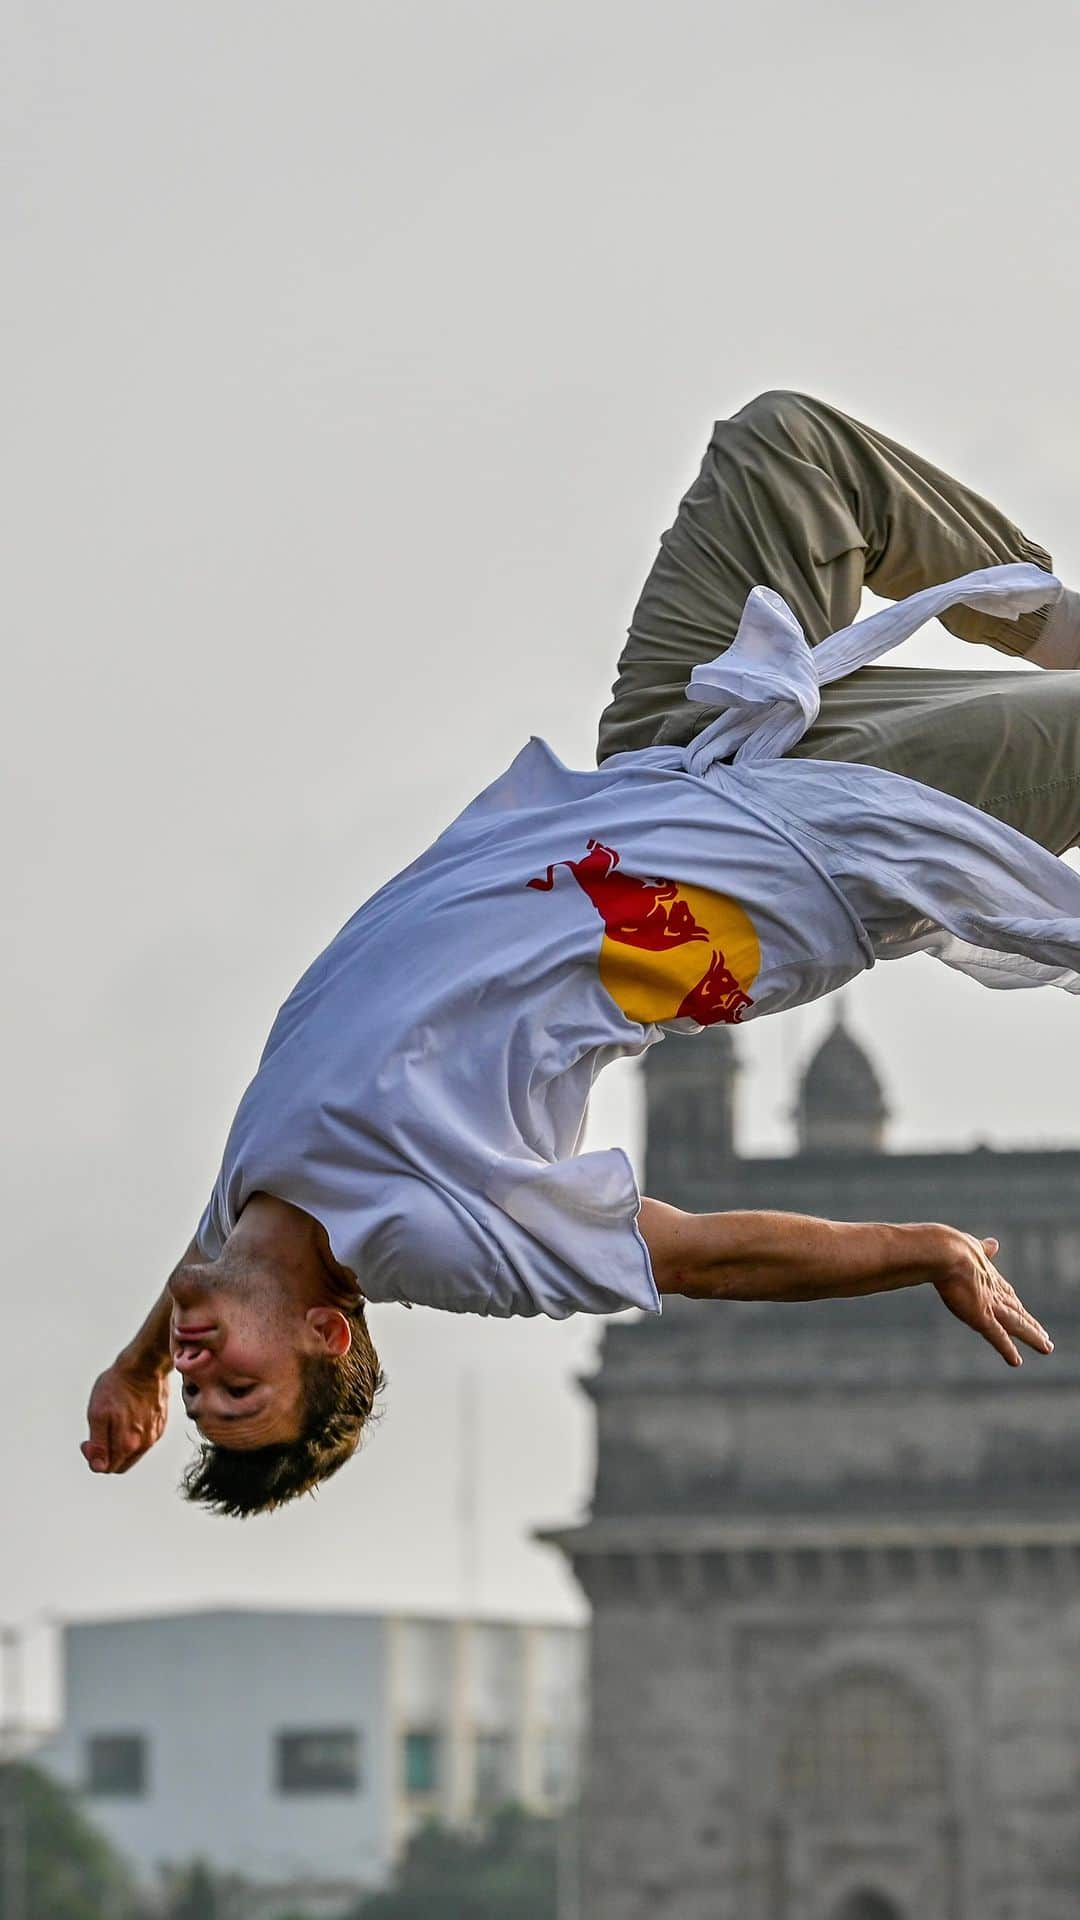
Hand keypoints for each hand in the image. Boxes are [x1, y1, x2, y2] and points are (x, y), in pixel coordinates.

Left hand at [82, 1354, 170, 1474]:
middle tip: (97, 1434)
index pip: (107, 1468)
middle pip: (120, 1464)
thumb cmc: (118, 1386)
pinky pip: (144, 1439)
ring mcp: (154, 1434)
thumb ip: (98, 1445)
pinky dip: (133, 1434)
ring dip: (119, 1444)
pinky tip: (128, 1416)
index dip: (93, 1458)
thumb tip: (98, 1467)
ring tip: (113, 1421)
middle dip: (106, 1454)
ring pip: (133, 1452)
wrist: (145, 1365)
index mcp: (128, 1444)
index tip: (88, 1442)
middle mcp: (145, 1444)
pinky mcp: (161, 1424)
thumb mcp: (97, 1414)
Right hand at [933, 1233, 1053, 1366]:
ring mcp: (990, 1305)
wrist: (945, 1253)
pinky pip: (997, 1337)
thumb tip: (994, 1243)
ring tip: (1046, 1347)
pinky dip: (1007, 1349)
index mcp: (988, 1274)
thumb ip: (982, 1248)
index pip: (1006, 1293)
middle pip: (1016, 1311)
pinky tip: (1016, 1361)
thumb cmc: (949, 1247)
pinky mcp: (982, 1317)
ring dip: (1032, 1336)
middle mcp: (994, 1291)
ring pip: (1017, 1324)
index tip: (1023, 1310)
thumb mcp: (969, 1245)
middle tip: (1044, 1336)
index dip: (1015, 1303)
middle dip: (1030, 1323)